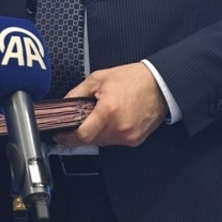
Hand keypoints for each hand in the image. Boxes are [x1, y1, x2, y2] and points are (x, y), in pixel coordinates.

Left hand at [52, 62, 166, 147]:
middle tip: (80, 119)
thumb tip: (64, 104)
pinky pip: (116, 141)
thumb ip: (78, 92)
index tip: (61, 135)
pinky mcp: (136, 140)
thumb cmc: (133, 79)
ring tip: (101, 115)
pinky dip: (110, 133)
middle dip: (82, 132)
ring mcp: (129, 136)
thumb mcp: (99, 78)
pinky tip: (113, 119)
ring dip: (97, 133)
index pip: (82, 136)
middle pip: (91, 140)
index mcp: (108, 112)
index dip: (68, 138)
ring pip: (103, 142)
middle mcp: (119, 127)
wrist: (160, 84)